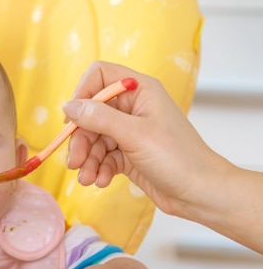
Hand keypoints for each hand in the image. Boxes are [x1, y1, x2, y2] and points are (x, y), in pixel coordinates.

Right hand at [64, 61, 224, 216]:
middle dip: (80, 139)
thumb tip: (68, 106)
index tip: (73, 118)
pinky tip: (101, 181)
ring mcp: (129, 131)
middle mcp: (132, 107)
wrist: (199, 193)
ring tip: (87, 179)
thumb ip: (99, 118)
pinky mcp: (128, 154)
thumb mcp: (134, 134)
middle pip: (90, 113)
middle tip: (74, 162)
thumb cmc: (176, 157)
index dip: (83, 93)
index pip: (99, 76)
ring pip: (93, 138)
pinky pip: (102, 156)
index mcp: (139, 90)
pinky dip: (98, 168)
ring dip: (87, 159)